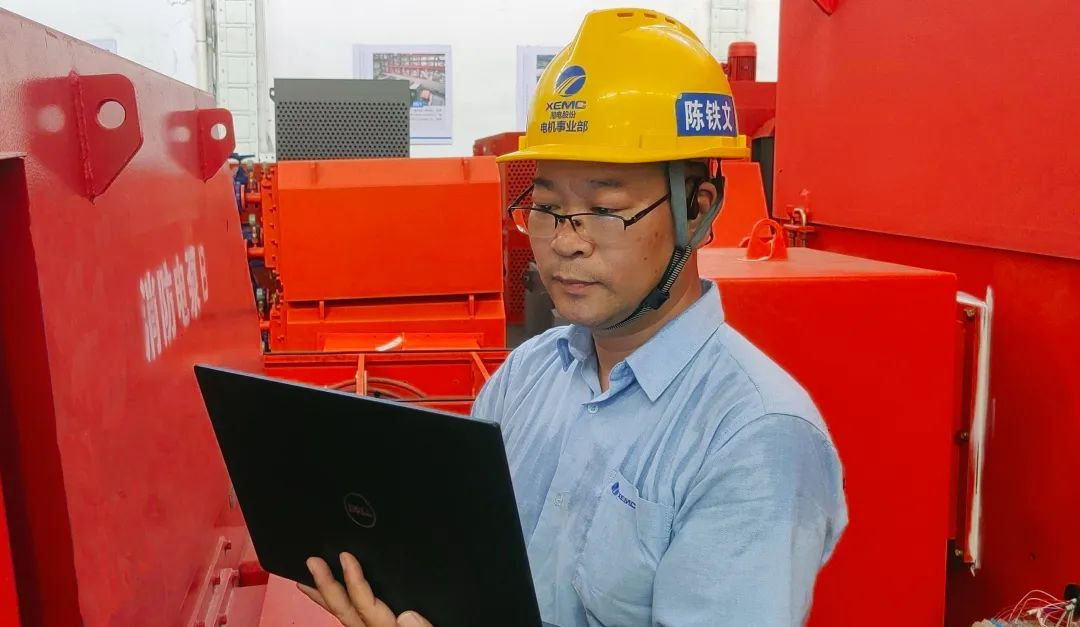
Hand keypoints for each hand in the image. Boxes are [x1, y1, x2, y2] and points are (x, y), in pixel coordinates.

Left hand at [298, 552, 432, 626]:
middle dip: (327, 587)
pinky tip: (331, 592)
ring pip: (344, 614)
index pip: (368, 606)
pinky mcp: (377, 625)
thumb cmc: (438, 626)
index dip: (354, 582)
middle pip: (346, 611)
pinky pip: (352, 615)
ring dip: (325, 595)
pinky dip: (337, 603)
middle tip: (312, 561)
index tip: (345, 558)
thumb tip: (408, 615)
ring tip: (306, 577)